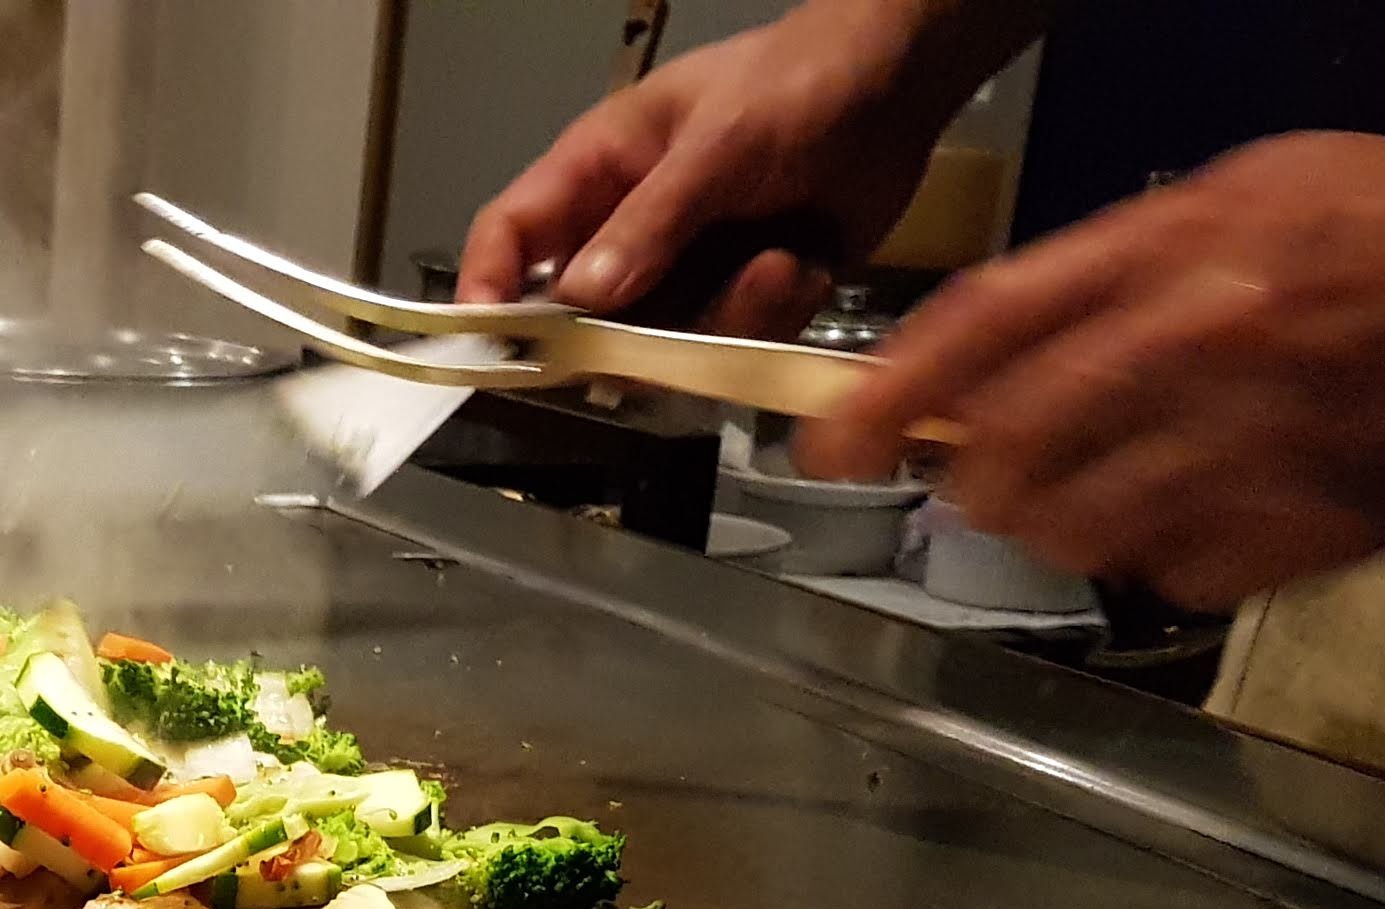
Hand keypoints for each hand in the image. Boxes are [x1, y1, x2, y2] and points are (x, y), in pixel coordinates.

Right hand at [459, 0, 959, 335]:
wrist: (898, 90)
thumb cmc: (796, 85)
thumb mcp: (719, 144)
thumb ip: (651, 220)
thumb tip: (584, 295)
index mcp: (597, 173)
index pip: (511, 236)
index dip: (486, 292)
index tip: (490, 348)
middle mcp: (629, 232)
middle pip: (582, 320)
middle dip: (631, 340)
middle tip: (672, 336)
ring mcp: (685, 271)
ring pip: (664, 346)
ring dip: (726, 320)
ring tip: (779, 263)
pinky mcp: (741, 300)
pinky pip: (731, 346)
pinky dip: (774, 315)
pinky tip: (805, 264)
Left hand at [806, 133, 1384, 608]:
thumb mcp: (1256, 190)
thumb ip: (1125, 264)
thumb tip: (1006, 341)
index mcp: (1181, 244)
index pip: (987, 326)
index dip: (890, 396)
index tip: (828, 447)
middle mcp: (1203, 344)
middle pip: (1017, 447)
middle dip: (973, 480)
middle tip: (974, 485)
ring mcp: (1259, 442)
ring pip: (1086, 525)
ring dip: (1058, 527)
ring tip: (1082, 504)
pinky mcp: (1317, 523)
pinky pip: (1184, 571)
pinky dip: (1164, 560)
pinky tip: (1192, 524)